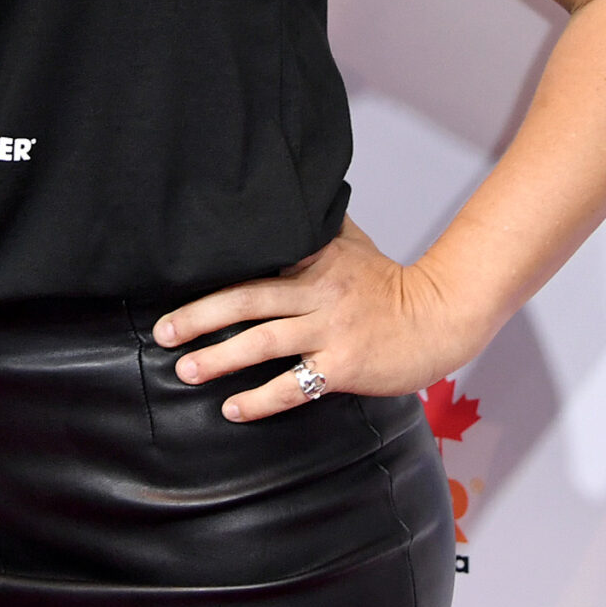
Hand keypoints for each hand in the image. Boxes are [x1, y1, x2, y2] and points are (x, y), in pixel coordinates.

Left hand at [153, 218, 490, 421]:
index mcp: (315, 260)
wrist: (441, 317)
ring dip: (220, 359)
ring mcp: (331, 329)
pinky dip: (260, 400)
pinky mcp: (345, 365)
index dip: (212, 275)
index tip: (172, 282)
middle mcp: (319, 292)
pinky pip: (295, 384)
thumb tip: (288, 198)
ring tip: (186, 371)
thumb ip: (317, 226)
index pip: (255, 263)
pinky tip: (232, 408)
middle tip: (163, 332)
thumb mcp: (353, 243)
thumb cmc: (392, 282)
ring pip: (264, 342)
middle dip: (200, 317)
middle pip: (247, 300)